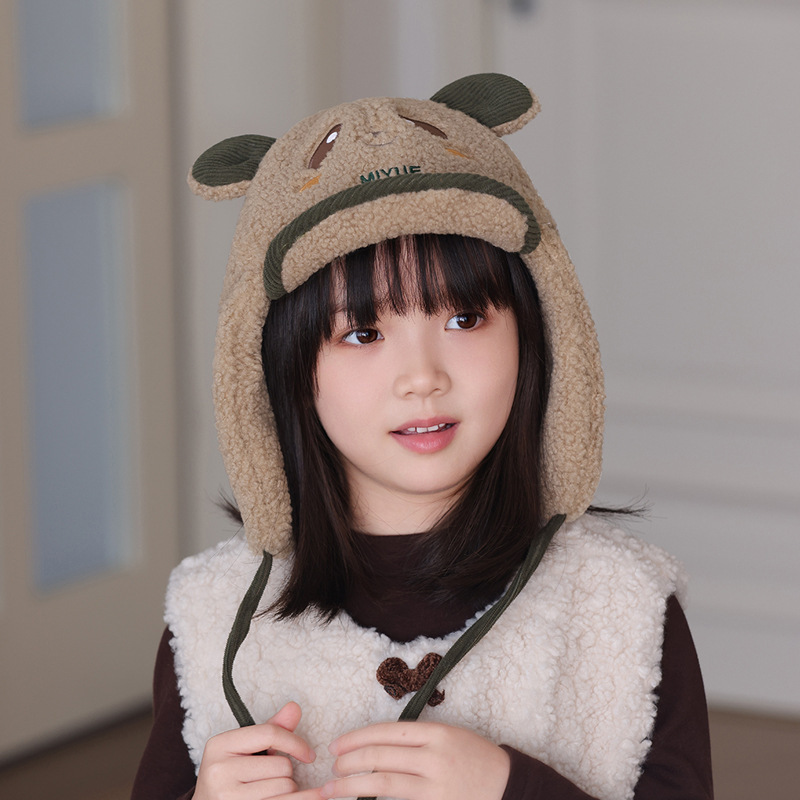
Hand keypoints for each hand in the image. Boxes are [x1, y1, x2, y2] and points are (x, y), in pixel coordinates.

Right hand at [195, 701, 318, 798]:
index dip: (295, 743)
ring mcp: (227, 797)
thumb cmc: (229, 776)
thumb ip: (271, 729)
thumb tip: (294, 708)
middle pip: (282, 765)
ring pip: (285, 787)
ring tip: (270, 791)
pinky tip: (304, 798)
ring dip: (287, 790)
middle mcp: (219, 771)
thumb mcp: (244, 749)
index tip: (309, 755)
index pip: (269, 733)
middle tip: (271, 780)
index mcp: (220, 745)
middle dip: (286, 773)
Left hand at [320, 721, 509, 799]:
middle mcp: (434, 757)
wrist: (509, 787)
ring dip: (352, 786)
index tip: (337, 745)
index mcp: (436, 733)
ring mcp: (435, 786)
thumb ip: (417, 740)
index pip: (386, 732)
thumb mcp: (450, 737)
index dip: (356, 738)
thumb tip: (376, 746)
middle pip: (380, 757)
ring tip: (333, 788)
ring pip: (383, 783)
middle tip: (332, 768)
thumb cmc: (476, 759)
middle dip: (349, 762)